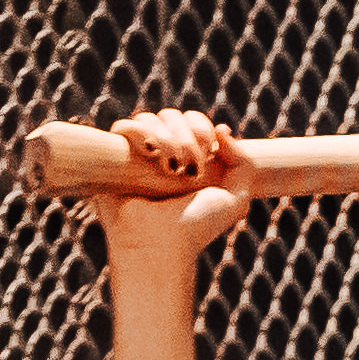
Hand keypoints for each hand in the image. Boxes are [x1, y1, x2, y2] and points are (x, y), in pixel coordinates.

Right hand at [91, 109, 249, 268]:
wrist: (160, 244)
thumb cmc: (196, 226)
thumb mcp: (235, 199)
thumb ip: (243, 163)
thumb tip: (221, 129)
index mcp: (189, 159)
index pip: (193, 121)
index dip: (201, 128)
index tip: (208, 152)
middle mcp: (162, 155)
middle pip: (172, 115)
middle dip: (186, 136)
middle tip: (189, 167)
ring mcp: (137, 156)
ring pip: (149, 118)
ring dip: (166, 137)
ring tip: (169, 168)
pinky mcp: (114, 159)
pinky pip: (123, 127)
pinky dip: (139, 134)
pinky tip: (149, 155)